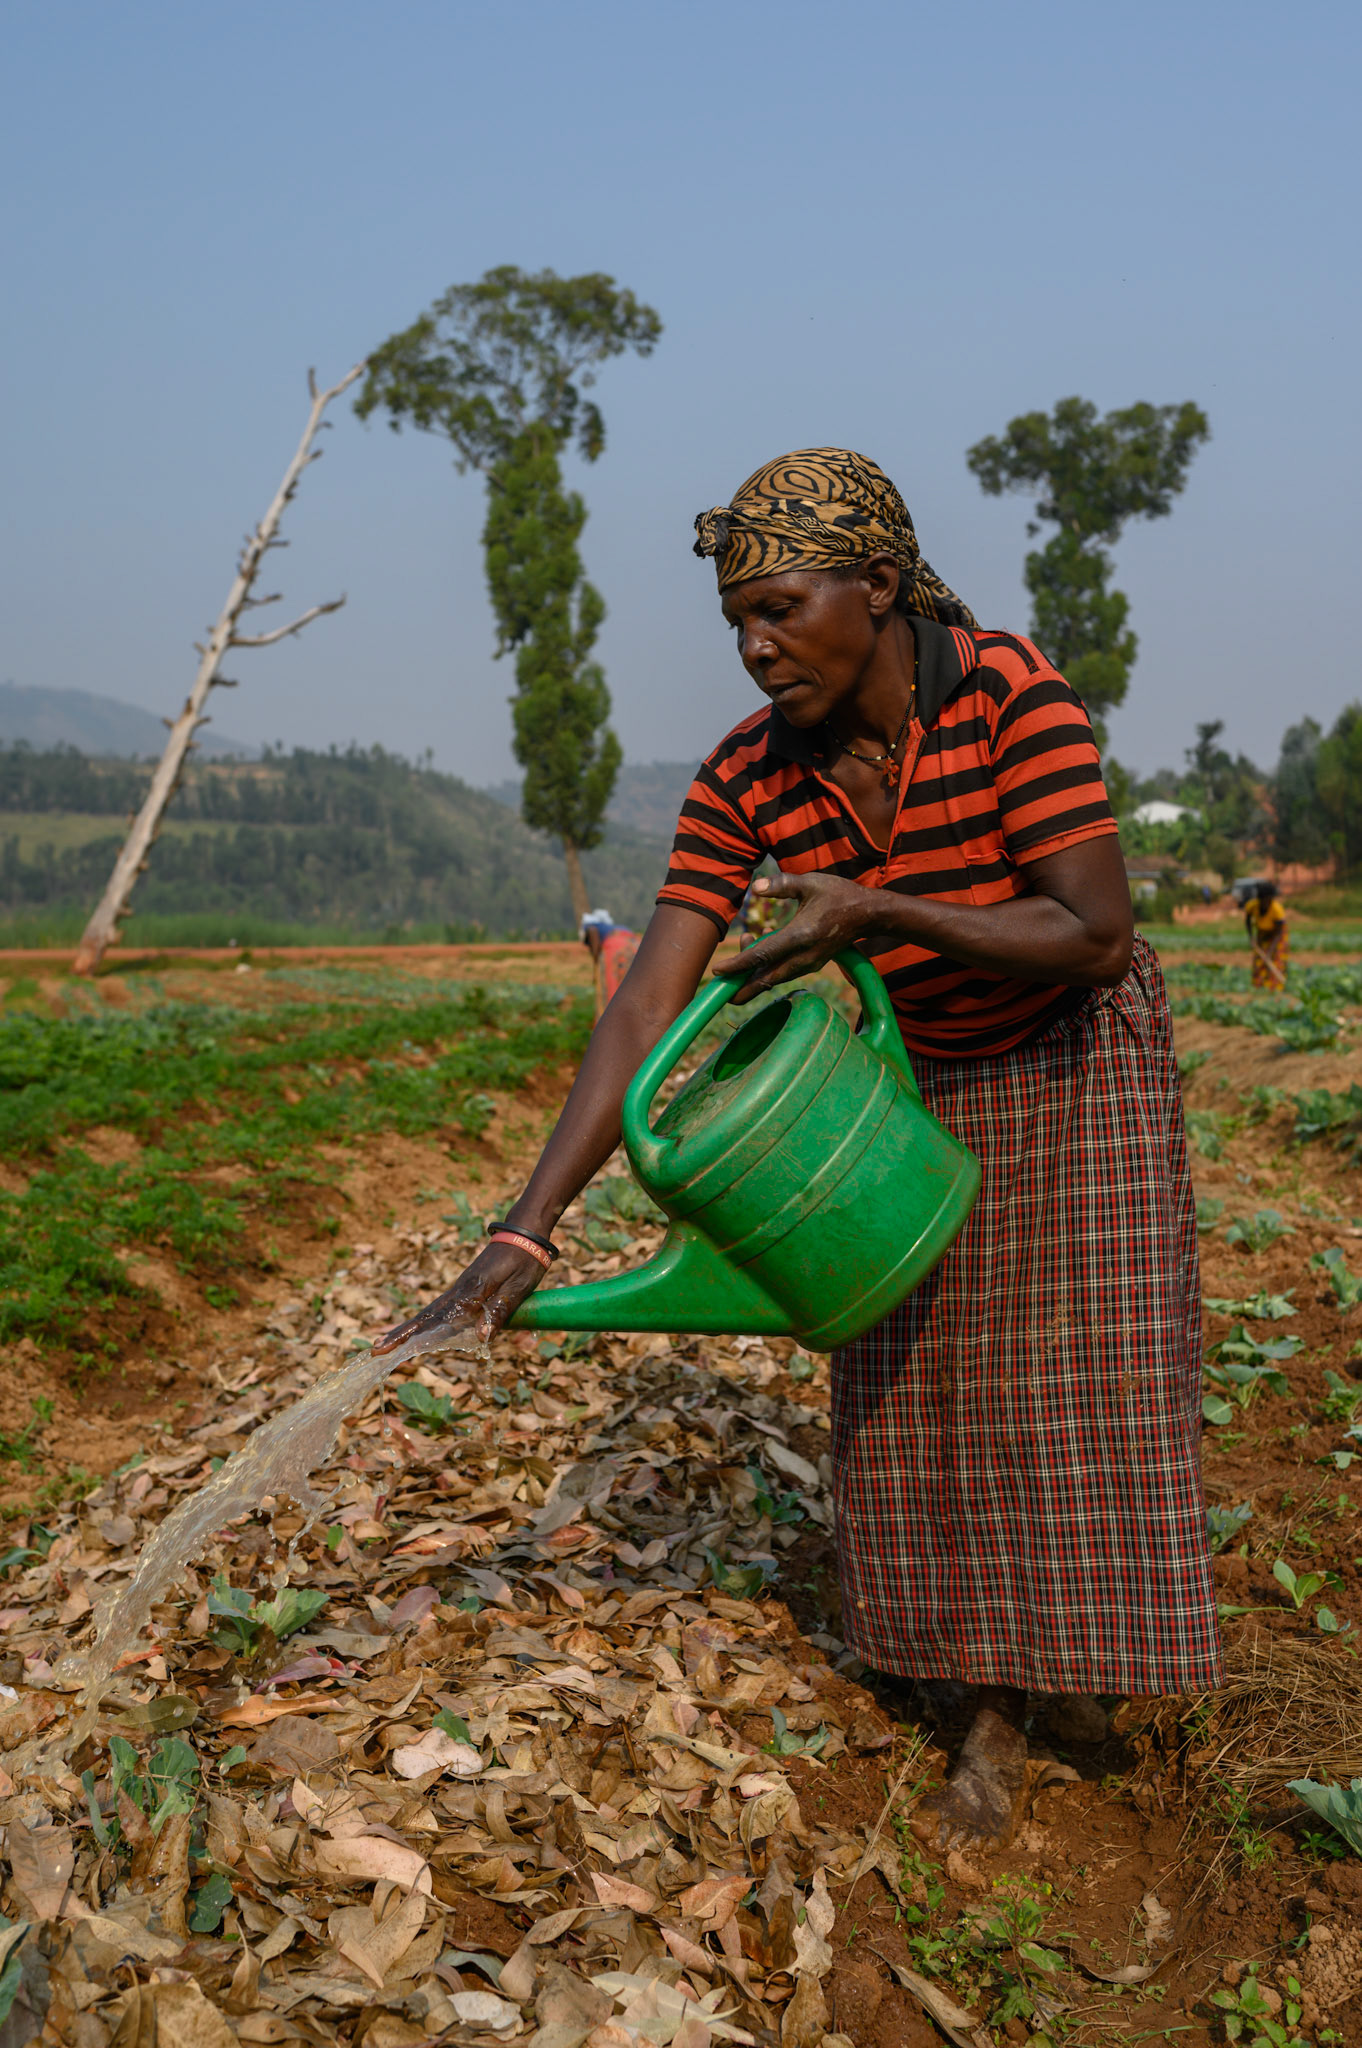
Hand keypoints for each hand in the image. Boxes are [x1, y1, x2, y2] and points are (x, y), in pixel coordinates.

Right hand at [371, 1239, 545, 1354]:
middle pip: (424, 1316)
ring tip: (389, 1344)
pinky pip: (443, 1309)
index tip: (386, 1347)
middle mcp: (459, 1290)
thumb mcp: (518, 1289)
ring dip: (411, 1329)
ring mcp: (461, 1289)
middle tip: (376, 1350)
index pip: (434, 1319)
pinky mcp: (467, 1289)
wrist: (525, 1233)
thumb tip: (478, 1338)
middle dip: (400, 1334)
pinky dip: (428, 1322)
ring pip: (431, 1312)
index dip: (410, 1335)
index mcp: (469, 1291)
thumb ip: (498, 1312)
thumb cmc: (525, 1261)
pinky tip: (422, 1331)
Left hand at [714, 871, 876, 1003]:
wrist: (868, 914)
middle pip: (768, 979)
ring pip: (775, 978)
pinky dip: (767, 970)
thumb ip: (782, 884)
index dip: (739, 964)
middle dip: (744, 989)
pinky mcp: (812, 964)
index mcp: (802, 935)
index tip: (718, 970)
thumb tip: (755, 888)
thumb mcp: (811, 883)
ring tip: (736, 962)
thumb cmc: (839, 894)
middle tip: (721, 993)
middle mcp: (806, 955)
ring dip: (754, 975)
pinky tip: (755, 951)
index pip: (764, 954)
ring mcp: (810, 963)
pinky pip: (784, 973)